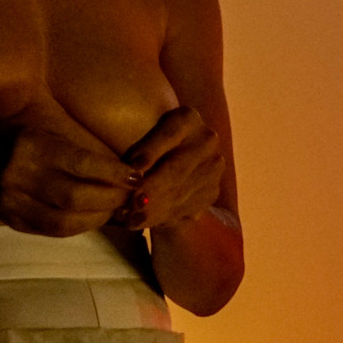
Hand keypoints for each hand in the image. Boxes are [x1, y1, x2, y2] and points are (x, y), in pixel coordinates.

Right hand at [0, 118, 133, 237]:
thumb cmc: (15, 141)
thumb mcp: (41, 129)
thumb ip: (74, 145)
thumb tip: (120, 166)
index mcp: (31, 144)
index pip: (80, 162)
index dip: (112, 173)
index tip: (134, 176)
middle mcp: (20, 174)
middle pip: (75, 196)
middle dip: (110, 199)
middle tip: (131, 197)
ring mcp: (13, 202)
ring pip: (64, 220)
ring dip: (97, 219)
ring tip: (115, 211)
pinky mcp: (12, 221)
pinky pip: (51, 230)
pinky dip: (78, 227)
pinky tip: (93, 220)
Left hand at [115, 105, 222, 233]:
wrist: (174, 161)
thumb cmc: (146, 147)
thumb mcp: (141, 140)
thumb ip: (137, 150)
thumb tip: (130, 171)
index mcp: (187, 118)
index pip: (170, 132)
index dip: (151, 149)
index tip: (133, 166)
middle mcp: (206, 140)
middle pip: (177, 167)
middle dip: (151, 189)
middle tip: (129, 204)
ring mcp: (213, 167)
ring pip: (181, 192)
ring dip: (155, 210)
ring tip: (130, 219)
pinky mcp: (211, 192)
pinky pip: (187, 208)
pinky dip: (163, 218)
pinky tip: (144, 223)